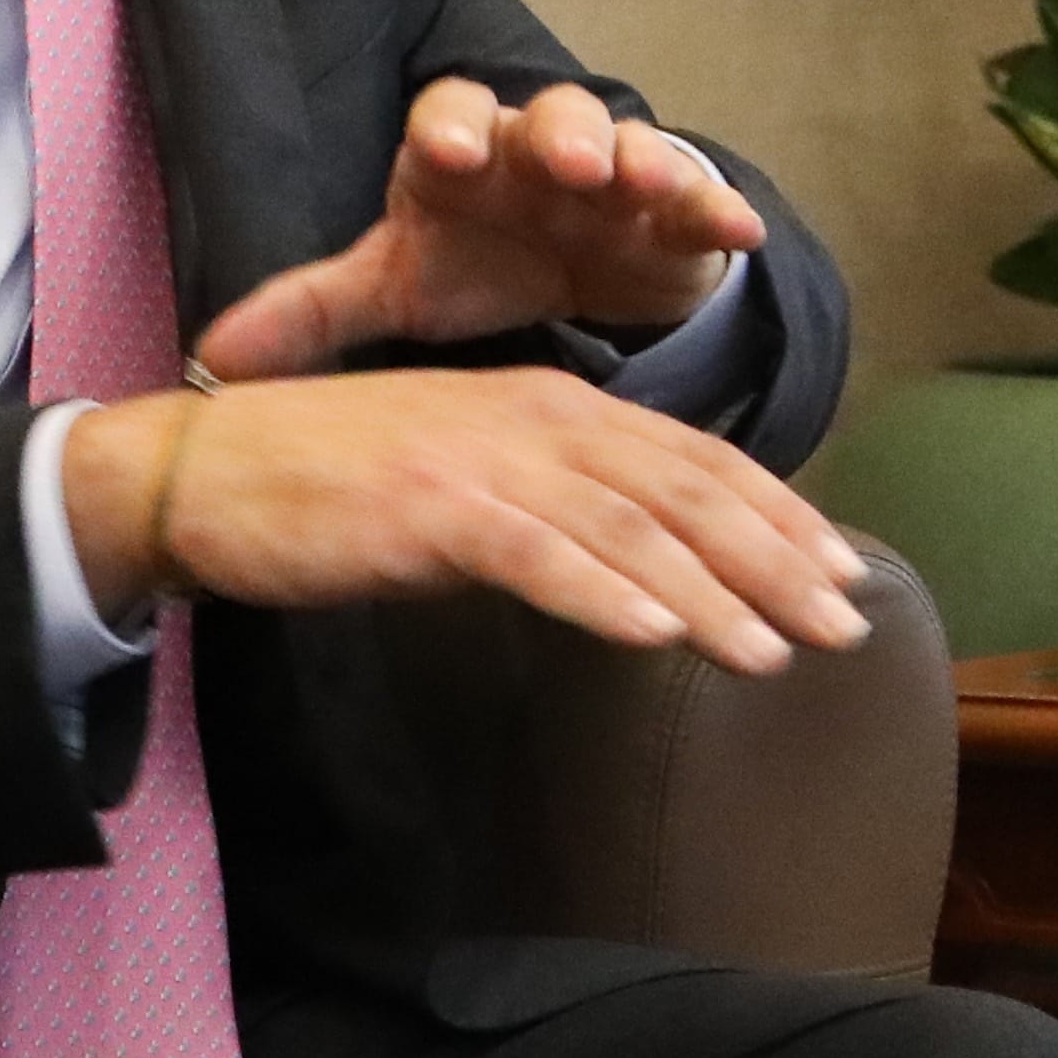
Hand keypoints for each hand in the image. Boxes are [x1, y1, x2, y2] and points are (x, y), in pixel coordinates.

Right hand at [64, 364, 873, 672]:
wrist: (210, 472)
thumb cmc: (345, 483)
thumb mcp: (478, 481)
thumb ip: (562, 508)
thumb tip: (647, 570)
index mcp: (557, 406)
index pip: (696, 459)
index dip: (780, 514)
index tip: (843, 570)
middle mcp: (537, 420)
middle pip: (687, 489)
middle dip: (777, 558)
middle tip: (846, 621)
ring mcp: (485, 460)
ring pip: (629, 526)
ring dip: (713, 592)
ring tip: (777, 650)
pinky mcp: (429, 508)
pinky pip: (535, 554)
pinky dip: (605, 594)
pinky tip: (659, 637)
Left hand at [187, 77, 760, 381]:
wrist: (579, 271)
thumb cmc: (481, 261)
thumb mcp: (403, 284)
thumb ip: (315, 310)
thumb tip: (208, 359)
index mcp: (460, 157)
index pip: (445, 118)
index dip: (448, 133)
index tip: (447, 158)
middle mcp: (537, 148)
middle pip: (546, 115)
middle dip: (559, 132)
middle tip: (566, 159)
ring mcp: (616, 170)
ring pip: (630, 143)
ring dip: (640, 157)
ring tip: (645, 182)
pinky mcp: (677, 206)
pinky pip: (702, 196)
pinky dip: (717, 207)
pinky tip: (737, 230)